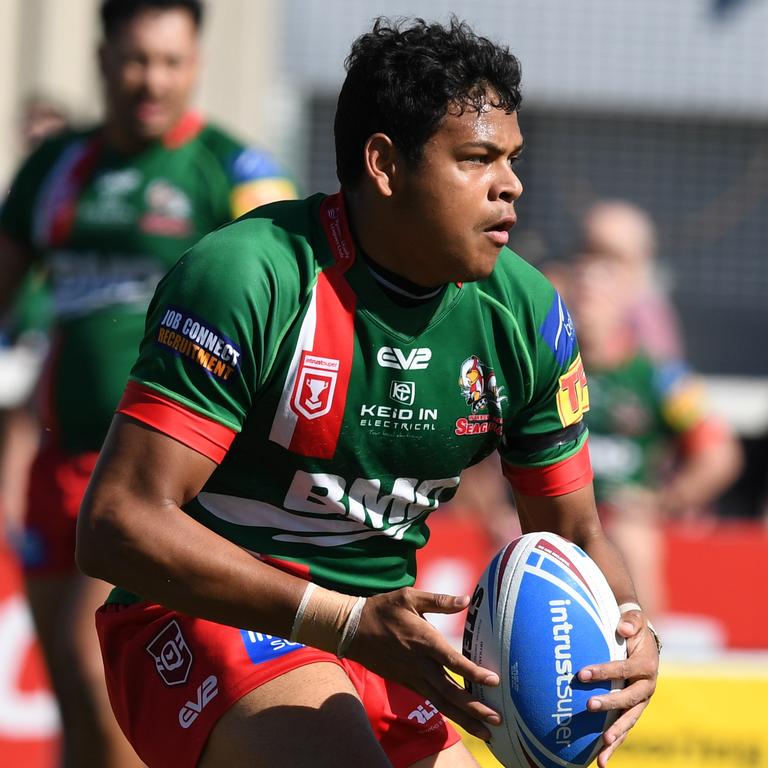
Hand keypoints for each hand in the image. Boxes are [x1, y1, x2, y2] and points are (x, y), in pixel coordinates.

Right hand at [346, 587, 501, 739]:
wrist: (352, 629)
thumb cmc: (383, 609)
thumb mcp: (409, 597)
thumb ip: (439, 600)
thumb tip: (467, 599)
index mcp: (422, 640)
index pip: (451, 660)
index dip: (472, 672)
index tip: (494, 681)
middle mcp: (419, 664)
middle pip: (450, 691)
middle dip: (474, 708)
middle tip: (497, 720)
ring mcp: (412, 676)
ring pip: (441, 702)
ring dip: (464, 718)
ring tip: (487, 732)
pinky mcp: (407, 683)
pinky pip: (431, 700)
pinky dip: (448, 712)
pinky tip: (463, 719)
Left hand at [576, 607, 658, 766]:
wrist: (643, 641)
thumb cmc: (634, 629)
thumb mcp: (635, 621)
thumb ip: (631, 622)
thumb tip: (623, 629)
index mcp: (646, 666)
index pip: (624, 669)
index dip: (604, 671)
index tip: (582, 673)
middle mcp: (646, 687)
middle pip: (629, 699)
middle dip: (610, 704)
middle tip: (589, 705)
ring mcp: (640, 702)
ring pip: (629, 721)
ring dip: (616, 735)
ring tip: (602, 748)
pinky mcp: (632, 711)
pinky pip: (624, 730)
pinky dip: (614, 745)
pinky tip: (600, 761)